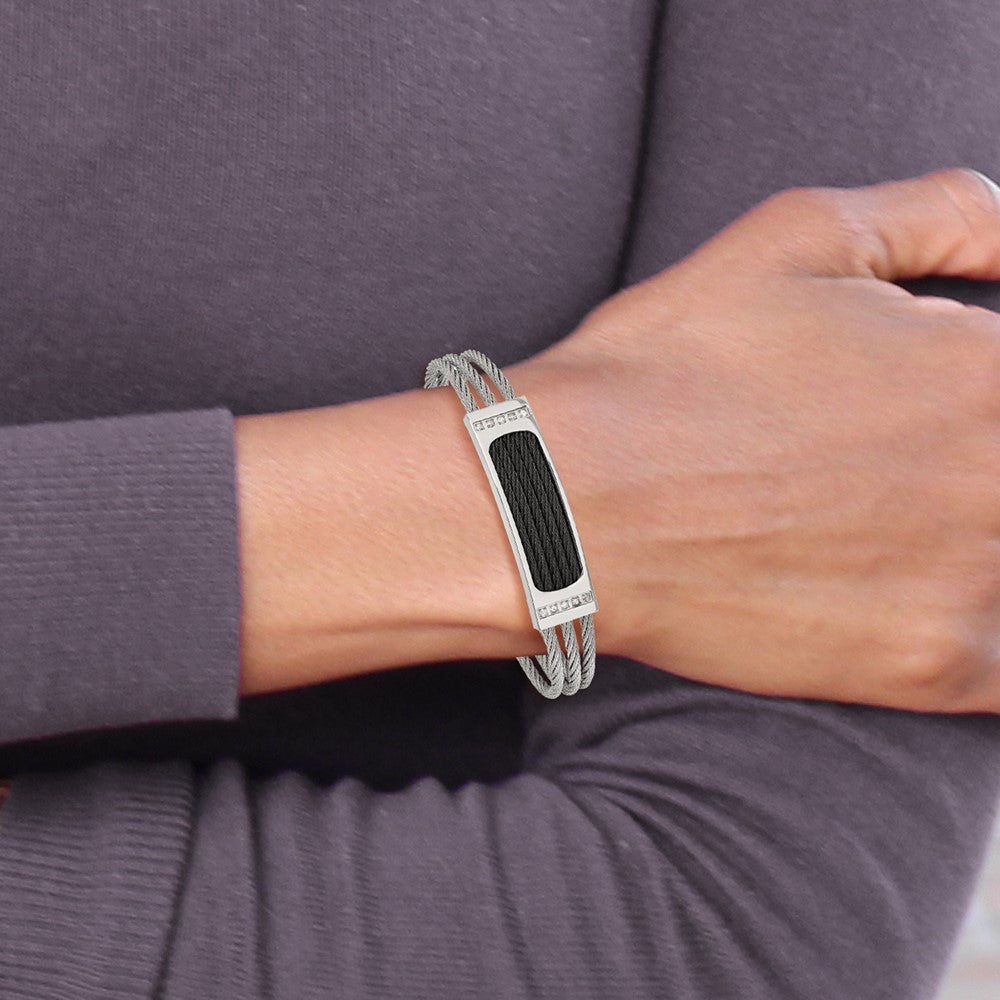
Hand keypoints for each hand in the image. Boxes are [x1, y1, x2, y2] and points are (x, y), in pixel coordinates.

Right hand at [522, 167, 999, 712]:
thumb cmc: (664, 368)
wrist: (562, 503)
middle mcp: (998, 474)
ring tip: (874, 524)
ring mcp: (973, 580)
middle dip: (969, 465)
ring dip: (976, 544)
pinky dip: (982, 632)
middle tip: (873, 471)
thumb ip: (946, 213)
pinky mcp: (928, 666)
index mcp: (985, 366)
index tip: (920, 415)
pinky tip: (915, 600)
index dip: (979, 393)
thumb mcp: (797, 237)